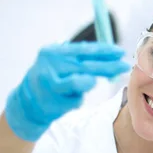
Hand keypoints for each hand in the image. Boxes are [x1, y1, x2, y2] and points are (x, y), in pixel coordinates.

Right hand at [4, 42, 129, 141]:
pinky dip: (78, 98)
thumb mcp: (62, 61)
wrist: (27, 101)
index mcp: (53, 52)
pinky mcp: (52, 102)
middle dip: (109, 66)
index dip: (105, 51)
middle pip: (87, 66)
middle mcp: (50, 66)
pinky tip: (69, 97)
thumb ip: (82, 58)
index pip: (84, 49)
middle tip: (125, 66)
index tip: (120, 52)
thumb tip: (112, 56)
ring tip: (88, 82)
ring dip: (89, 83)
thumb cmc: (52, 77)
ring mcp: (50, 85)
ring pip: (82, 83)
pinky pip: (77, 99)